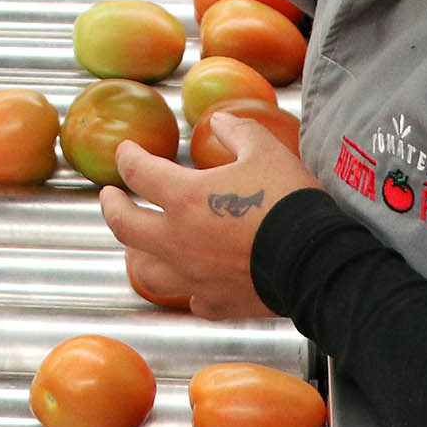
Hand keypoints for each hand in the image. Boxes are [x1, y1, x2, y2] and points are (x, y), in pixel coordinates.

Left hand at [99, 115, 322, 321]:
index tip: (126, 153)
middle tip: (109, 197)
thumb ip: (238, 132)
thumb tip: (220, 122)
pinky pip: (189, 298)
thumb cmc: (289, 203)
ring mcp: (193, 277)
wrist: (317, 262)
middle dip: (111, 207)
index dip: (127, 158)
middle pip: (124, 224)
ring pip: (144, 270)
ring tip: (135, 244)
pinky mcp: (216, 304)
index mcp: (184, 198)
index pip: (138, 173)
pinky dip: (184, 286)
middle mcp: (178, 240)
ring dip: (135, 253)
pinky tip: (190, 280)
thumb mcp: (266, 151)